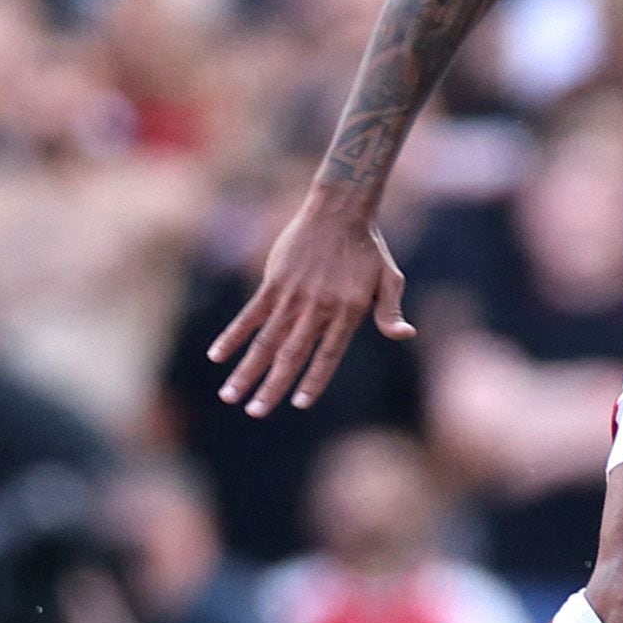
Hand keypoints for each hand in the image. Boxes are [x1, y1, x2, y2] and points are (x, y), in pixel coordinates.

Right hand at [208, 189, 414, 416]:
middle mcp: (317, 309)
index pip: (327, 357)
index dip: (313, 381)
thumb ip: (390, 312)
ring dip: (246, 370)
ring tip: (230, 395)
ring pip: (266, 341)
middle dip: (271, 388)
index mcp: (347, 313)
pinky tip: (217, 356)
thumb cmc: (369, 248)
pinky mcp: (274, 282)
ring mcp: (293, 296)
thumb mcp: (389, 279)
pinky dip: (233, 336)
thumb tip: (405, 335)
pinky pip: (250, 315)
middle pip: (291, 356)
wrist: (340, 210)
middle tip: (255, 413)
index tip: (298, 404)